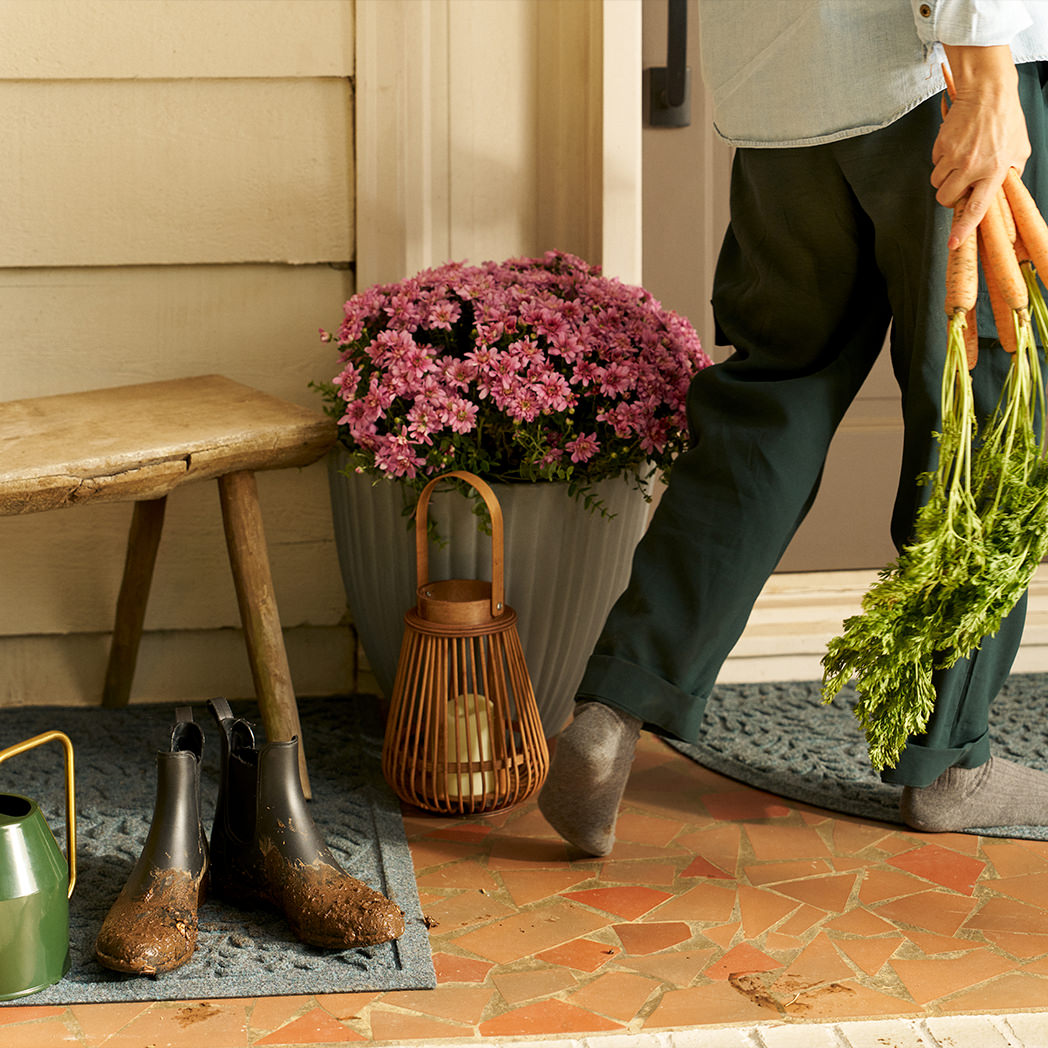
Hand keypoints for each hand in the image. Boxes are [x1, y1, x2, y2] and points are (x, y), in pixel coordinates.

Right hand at [932, 44, 1029, 248]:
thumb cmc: (1005, 117)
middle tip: (958, 186)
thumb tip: (1003, 188)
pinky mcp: (941, 145)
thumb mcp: (1019, 147)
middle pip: (946, 198)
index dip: (964, 228)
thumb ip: (1011, 172)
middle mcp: (972, 166)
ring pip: (937, 182)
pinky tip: (955, 146)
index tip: (954, 243)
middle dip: (949, 196)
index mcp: (994, 170)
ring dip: (945, 177)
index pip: (977, 208)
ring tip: (959, 161)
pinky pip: (934, 163)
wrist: (988, 90)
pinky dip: (941, 159)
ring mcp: (955, 156)